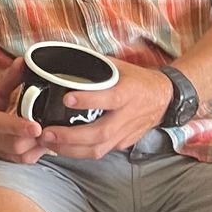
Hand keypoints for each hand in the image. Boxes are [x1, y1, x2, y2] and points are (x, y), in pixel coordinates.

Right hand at [0, 57, 45, 163]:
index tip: (37, 127)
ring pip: (17, 157)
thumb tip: (24, 62)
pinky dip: (33, 154)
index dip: (19, 127)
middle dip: (34, 139)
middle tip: (51, 128)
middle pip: (13, 145)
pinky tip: (41, 143)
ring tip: (48, 135)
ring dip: (36, 147)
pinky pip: (18, 161)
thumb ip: (9, 77)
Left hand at [35, 59, 173, 160]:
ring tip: (48, 143)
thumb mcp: (120, 67)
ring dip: (71, 149)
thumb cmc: (137, 79)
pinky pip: (100, 152)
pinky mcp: (123, 144)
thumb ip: (96, 67)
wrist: (164, 98)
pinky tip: (62, 148)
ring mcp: (126, 133)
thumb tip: (65, 60)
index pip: (110, 98)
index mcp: (130, 92)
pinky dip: (79, 152)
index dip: (88, 100)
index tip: (66, 99)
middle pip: (101, 132)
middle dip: (71, 136)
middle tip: (47, 133)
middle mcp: (129, 115)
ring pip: (99, 148)